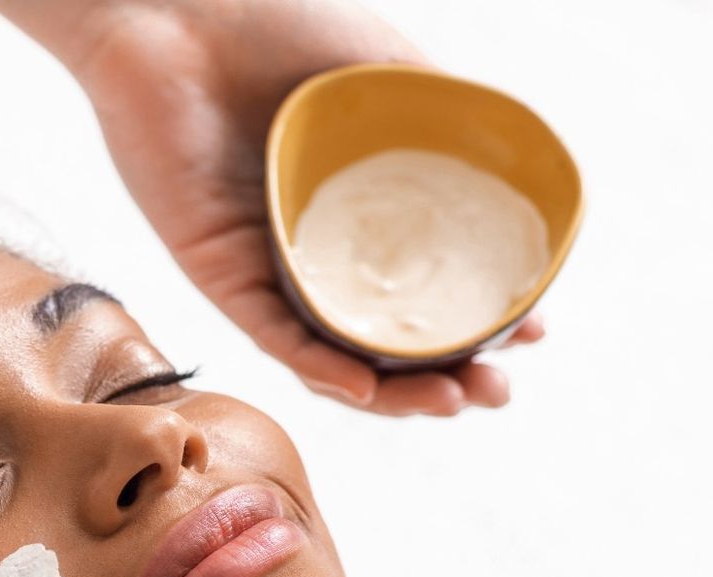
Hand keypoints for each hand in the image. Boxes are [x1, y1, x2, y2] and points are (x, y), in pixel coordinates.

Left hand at [48, 0, 545, 416]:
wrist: (179, 9)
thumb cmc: (276, 25)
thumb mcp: (389, 72)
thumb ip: (452, 119)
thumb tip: (526, 168)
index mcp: (358, 215)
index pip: (425, 289)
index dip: (481, 323)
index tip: (532, 333)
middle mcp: (316, 252)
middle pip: (386, 341)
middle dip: (448, 378)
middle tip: (496, 389)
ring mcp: (267, 268)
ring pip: (334, 356)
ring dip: (394, 394)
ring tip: (451, 401)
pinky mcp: (217, 272)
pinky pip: (273, 334)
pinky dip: (319, 366)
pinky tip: (366, 386)